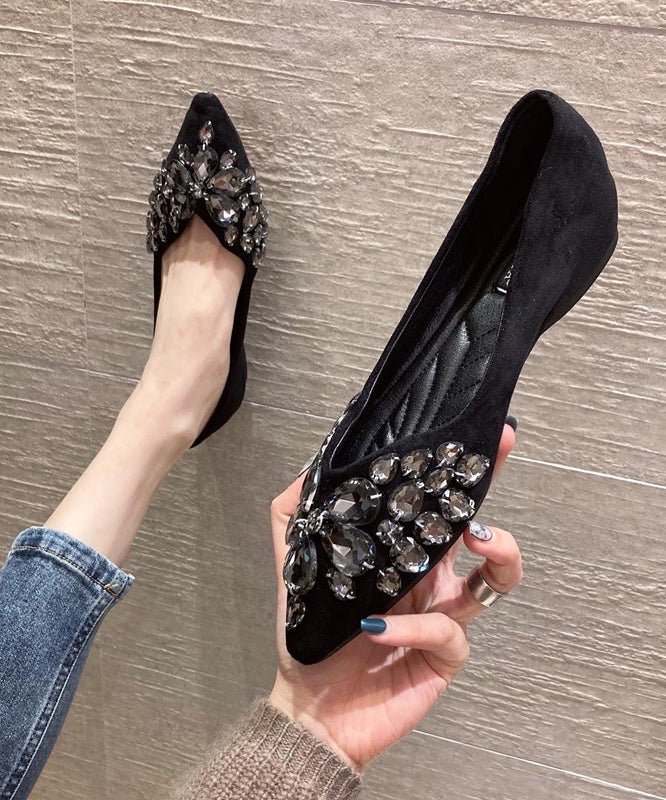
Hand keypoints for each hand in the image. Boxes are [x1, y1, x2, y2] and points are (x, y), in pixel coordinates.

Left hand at [269, 424, 521, 770]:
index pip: (432, 502)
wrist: (311, 707)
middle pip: (476, 524)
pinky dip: (415, 627)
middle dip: (490, 485)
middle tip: (496, 453)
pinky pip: (447, 633)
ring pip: (495, 580)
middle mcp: (430, 578)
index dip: (454, 469)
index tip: (472, 433)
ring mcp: (442, 616)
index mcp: (401, 553)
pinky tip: (380, 627)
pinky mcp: (444, 656)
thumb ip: (296, 516)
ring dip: (498, 553)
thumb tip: (313, 465)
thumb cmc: (308, 636)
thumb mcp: (296, 565)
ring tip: (477, 538)